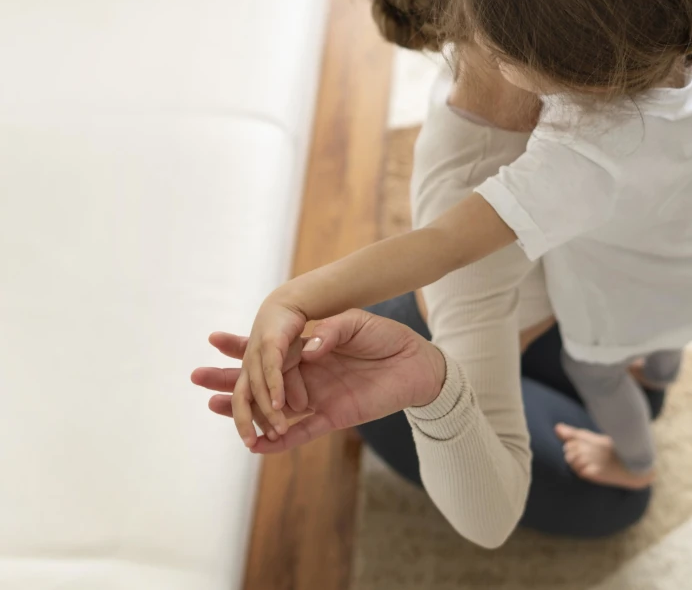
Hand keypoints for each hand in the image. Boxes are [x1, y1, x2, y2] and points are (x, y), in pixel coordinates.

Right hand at [192, 308, 447, 453]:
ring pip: (271, 408)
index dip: (242, 346)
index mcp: (308, 347)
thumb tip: (308, 347)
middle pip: (259, 380)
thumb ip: (333, 331)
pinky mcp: (331, 417)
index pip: (268, 349)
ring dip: (242, 410)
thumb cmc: (387, 338)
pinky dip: (277, 441)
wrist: (417, 365)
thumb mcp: (360, 324)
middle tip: (196, 376)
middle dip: (228, 377)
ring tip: (212, 406)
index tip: (215, 340)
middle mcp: (306, 373)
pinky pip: (298, 433)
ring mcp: (315, 397)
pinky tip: (255, 444)